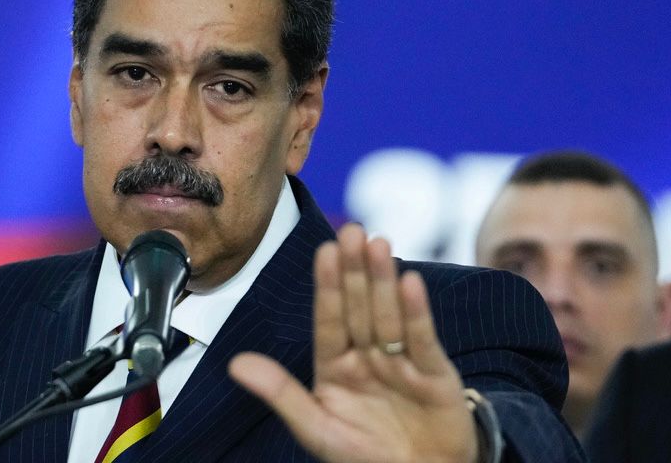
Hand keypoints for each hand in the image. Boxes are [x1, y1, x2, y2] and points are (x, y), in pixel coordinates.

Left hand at [229, 224, 477, 462]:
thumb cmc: (364, 457)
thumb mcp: (316, 428)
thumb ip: (280, 393)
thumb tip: (235, 365)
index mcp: (335, 365)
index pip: (328, 319)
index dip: (327, 285)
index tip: (325, 250)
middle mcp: (368, 356)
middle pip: (359, 307)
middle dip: (355, 271)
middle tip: (353, 231)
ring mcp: (401, 362)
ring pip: (388, 315)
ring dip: (383, 280)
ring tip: (378, 244)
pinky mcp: (435, 374)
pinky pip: (422, 339)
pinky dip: (416, 312)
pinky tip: (409, 282)